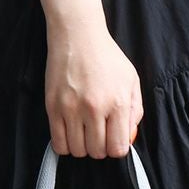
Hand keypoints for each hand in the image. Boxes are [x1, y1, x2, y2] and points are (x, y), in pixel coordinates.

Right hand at [45, 19, 143, 158]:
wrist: (77, 36)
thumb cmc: (106, 57)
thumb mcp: (131, 80)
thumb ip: (135, 111)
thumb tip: (129, 137)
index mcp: (118, 103)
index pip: (118, 148)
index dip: (116, 148)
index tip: (113, 140)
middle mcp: (94, 109)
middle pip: (97, 152)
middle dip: (100, 148)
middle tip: (98, 135)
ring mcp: (71, 109)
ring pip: (77, 150)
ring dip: (82, 147)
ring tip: (84, 133)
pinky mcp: (53, 107)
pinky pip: (58, 143)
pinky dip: (65, 145)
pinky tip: (70, 135)